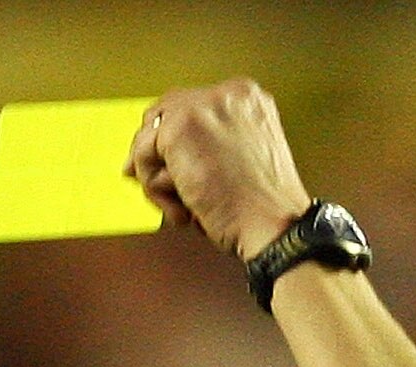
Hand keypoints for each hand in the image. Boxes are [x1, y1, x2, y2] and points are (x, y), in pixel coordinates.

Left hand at [128, 79, 313, 261]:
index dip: (174, 139)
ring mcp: (201, 107)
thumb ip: (209, 145)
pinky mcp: (178, 129)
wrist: (273, 224)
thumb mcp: (243, 160)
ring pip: (151, 137)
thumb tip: (158, 153)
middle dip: (158, 154)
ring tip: (188, 205)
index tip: (167, 165)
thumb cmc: (261, 208)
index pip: (191, 106)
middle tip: (165, 187)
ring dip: (159, 179)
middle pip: (165, 114)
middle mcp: (225, 94)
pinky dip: (154, 189)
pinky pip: (141, 156)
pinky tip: (183, 206)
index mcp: (247, 98)